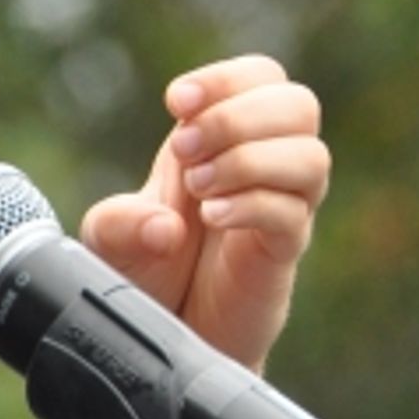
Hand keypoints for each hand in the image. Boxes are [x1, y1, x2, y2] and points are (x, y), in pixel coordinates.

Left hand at [78, 54, 329, 371]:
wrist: (158, 340)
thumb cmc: (142, 279)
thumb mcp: (107, 242)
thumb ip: (116, 223)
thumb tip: (167, 229)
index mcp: (222, 141)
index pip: (260, 78)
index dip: (226, 78)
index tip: (176, 102)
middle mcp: (260, 167)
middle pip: (299, 104)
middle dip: (237, 116)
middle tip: (185, 151)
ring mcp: (279, 210)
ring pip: (311, 157)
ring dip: (250, 160)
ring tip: (199, 189)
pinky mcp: (281, 255)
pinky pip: (294, 215)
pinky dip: (252, 205)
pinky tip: (212, 216)